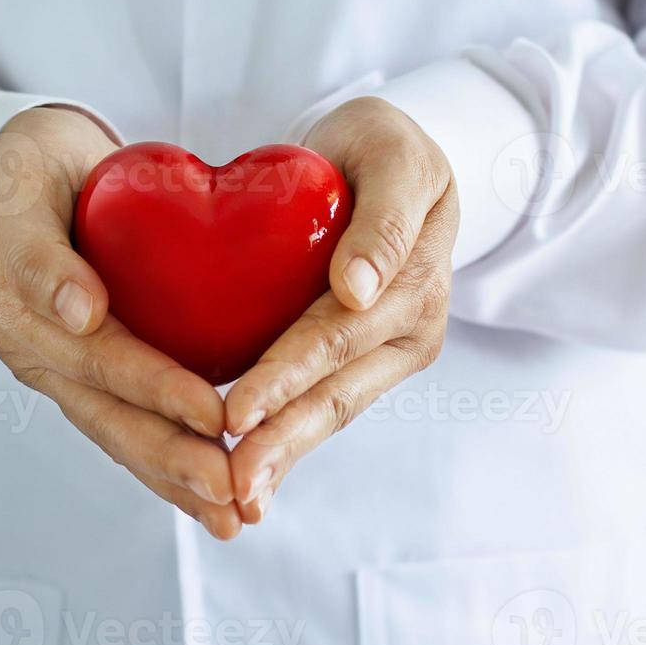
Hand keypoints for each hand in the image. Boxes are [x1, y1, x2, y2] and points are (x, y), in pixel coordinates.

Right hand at [0, 106, 240, 539]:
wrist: (27, 167)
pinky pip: (129, 418)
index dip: (157, 390)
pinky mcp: (92, 366)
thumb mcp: (16, 188)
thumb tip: (78, 313)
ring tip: (231, 516)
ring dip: (175, 477)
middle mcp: (40, 353)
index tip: (215, 414)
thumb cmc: (24, 168)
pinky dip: (168, 455)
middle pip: (111, 416)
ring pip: (121, 432)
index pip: (99, 360)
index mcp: (20, 313)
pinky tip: (209, 486)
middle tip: (234, 494)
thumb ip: (39, 251)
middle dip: (175, 459)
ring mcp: (64, 366)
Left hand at [224, 97, 458, 521]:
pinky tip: (251, 477)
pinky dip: (289, 442)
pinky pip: (324, 405)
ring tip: (236, 498)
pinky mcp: (365, 361)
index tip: (236, 413)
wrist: (389, 160)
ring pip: (330, 412)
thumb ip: (385, 217)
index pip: (337, 336)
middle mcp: (410, 329)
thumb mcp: (394, 155)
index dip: (286, 376)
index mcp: (415, 281)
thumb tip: (361, 289)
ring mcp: (390, 351)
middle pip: (335, 392)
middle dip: (281, 441)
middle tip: (230, 484)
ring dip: (283, 455)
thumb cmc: (383, 146)